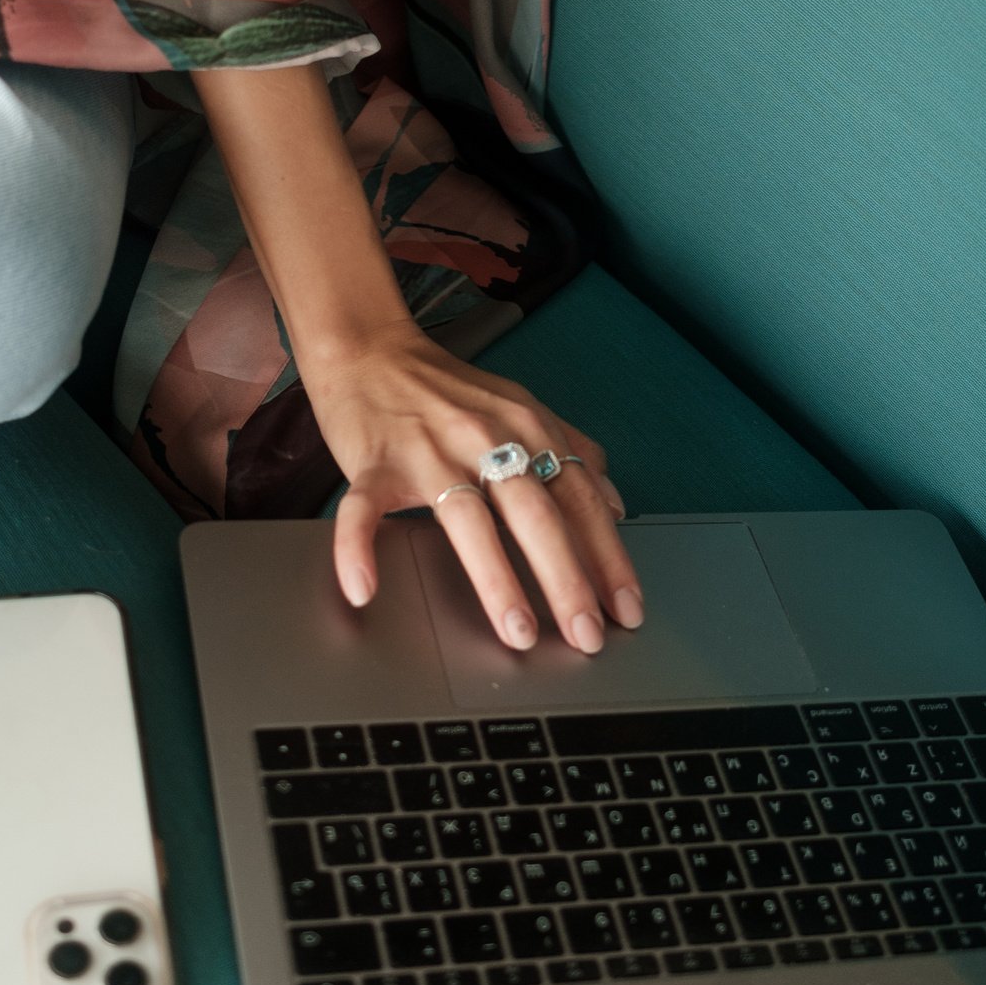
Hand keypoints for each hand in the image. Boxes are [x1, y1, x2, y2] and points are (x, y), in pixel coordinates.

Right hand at [298, 318, 644, 652]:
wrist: (368, 349)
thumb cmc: (445, 389)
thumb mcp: (521, 407)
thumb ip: (572, 449)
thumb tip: (615, 506)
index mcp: (526, 428)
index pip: (580, 499)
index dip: (609, 557)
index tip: (627, 609)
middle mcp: (485, 439)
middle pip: (535, 514)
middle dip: (567, 580)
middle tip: (587, 635)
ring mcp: (427, 451)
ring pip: (466, 519)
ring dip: (496, 580)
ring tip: (518, 632)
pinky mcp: (373, 463)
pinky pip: (364, 510)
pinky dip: (358, 548)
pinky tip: (364, 588)